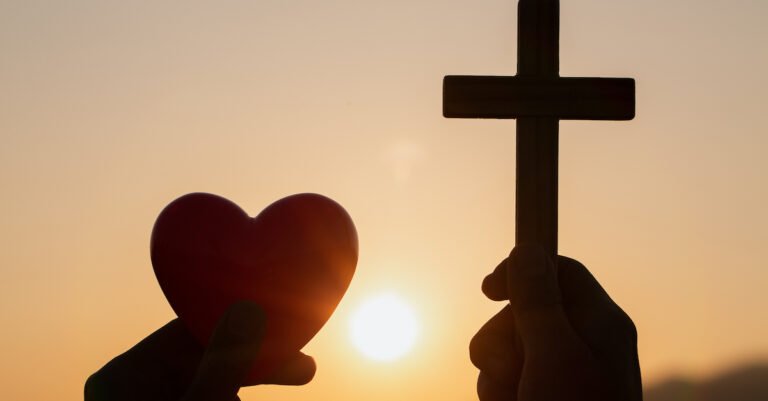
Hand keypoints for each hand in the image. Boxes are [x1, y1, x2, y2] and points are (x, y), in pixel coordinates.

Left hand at [85, 301, 315, 400]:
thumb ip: (222, 365)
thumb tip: (249, 306)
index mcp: (124, 376)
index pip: (190, 328)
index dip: (240, 317)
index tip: (282, 312)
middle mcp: (140, 386)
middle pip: (211, 353)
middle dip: (261, 353)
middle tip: (306, 362)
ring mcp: (161, 400)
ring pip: (219, 375)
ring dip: (262, 372)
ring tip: (305, 372)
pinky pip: (217, 392)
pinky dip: (243, 389)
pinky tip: (280, 375)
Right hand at [470, 244, 641, 400]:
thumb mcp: (552, 353)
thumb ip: (538, 301)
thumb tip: (527, 249)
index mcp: (600, 322)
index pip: (559, 270)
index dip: (521, 271)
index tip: (488, 290)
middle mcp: (584, 342)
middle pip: (525, 310)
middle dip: (501, 337)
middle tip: (510, 368)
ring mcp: (564, 369)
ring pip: (508, 346)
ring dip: (496, 370)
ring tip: (513, 396)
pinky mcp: (545, 391)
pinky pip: (507, 375)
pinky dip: (500, 390)